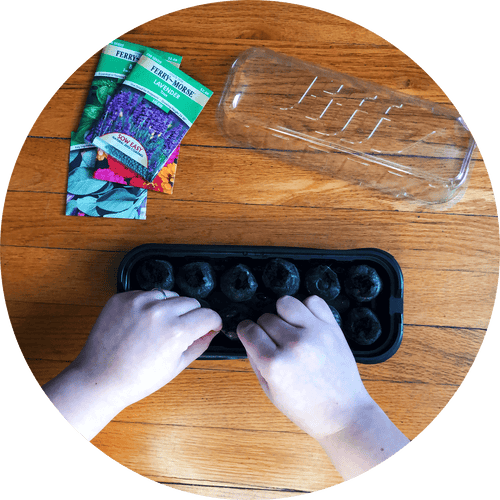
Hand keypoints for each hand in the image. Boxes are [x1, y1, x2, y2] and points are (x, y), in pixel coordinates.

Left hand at [43, 290, 221, 438]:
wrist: (99, 378)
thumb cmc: (136, 379)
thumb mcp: (175, 366)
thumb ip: (199, 345)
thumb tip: (211, 331)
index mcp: (176, 331)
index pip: (208, 314)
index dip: (213, 322)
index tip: (210, 325)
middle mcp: (159, 312)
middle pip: (191, 302)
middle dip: (193, 315)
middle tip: (183, 329)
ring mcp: (139, 302)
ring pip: (170, 294)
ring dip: (172, 307)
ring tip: (160, 326)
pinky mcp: (122, 298)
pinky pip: (147, 294)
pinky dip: (150, 304)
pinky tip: (143, 322)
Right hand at [237, 295, 408, 479]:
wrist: (343, 414)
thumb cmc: (306, 408)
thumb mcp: (270, 391)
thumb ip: (255, 360)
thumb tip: (249, 335)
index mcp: (275, 365)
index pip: (249, 330)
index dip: (246, 332)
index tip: (250, 334)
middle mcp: (294, 345)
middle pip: (265, 317)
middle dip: (265, 328)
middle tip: (275, 342)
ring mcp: (315, 334)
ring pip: (285, 302)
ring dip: (282, 313)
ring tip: (288, 327)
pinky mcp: (332, 328)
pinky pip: (312, 301)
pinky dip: (306, 308)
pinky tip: (305, 322)